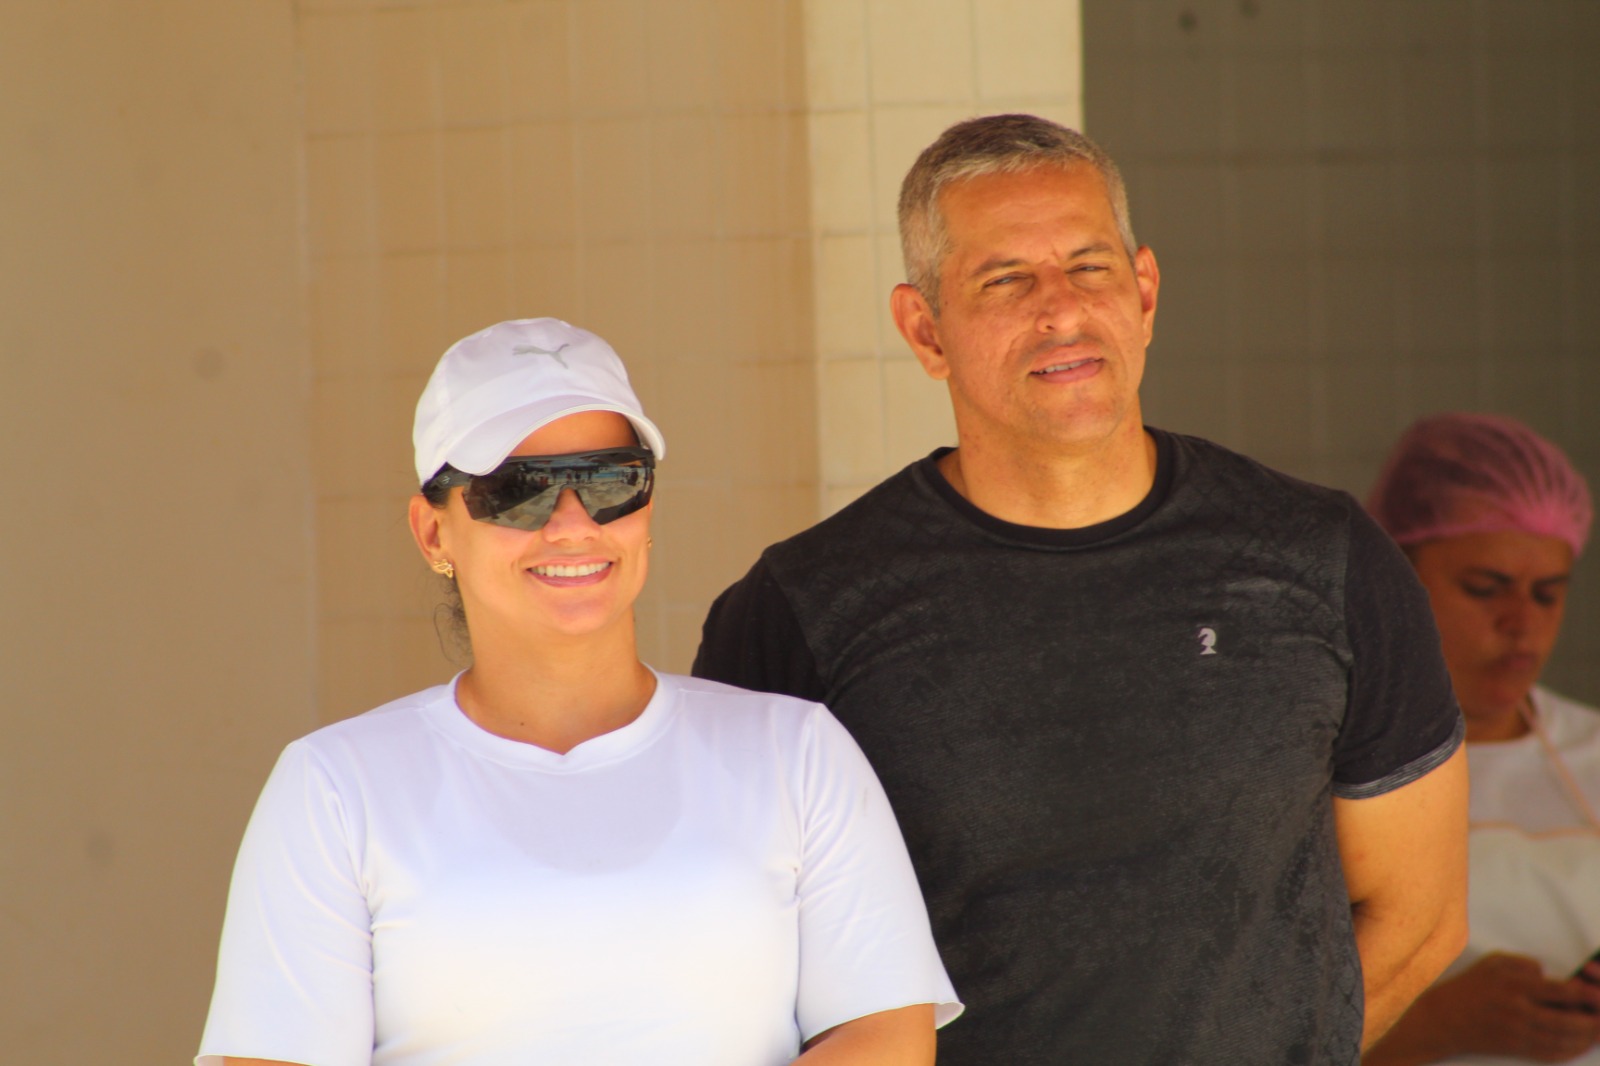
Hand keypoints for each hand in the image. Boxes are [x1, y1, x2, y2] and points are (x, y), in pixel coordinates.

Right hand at [1403, 953, 1599, 1062]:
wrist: (1443, 1019)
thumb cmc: (1468, 987)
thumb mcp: (1492, 963)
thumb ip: (1523, 964)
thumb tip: (1549, 975)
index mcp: (1514, 985)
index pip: (1560, 991)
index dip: (1586, 994)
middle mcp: (1518, 1010)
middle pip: (1567, 1021)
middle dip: (1593, 1021)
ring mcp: (1517, 1032)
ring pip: (1562, 1040)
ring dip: (1585, 1038)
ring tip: (1597, 1032)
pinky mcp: (1516, 1048)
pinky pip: (1550, 1053)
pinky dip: (1570, 1052)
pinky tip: (1579, 1045)